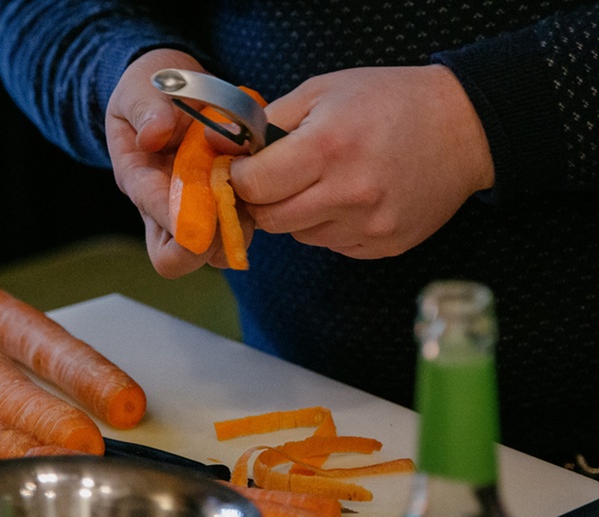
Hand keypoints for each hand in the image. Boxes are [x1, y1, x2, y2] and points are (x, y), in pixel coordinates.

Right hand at [105, 49, 240, 276]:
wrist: (171, 86)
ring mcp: (194, 209)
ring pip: (213, 253)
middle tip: (232, 210)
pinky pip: (237, 228)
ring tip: (251, 195)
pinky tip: (262, 184)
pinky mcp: (220, 203)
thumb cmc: (151, 89)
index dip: (184, 223)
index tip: (209, 212)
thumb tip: (153, 136)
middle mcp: (164, 206)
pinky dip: (252, 216)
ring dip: (234, 232)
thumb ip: (145, 110)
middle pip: (178, 257)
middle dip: (207, 246)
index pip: (157, 220)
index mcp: (140, 181)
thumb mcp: (140, 89)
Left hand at [229, 65, 494, 258]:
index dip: (241, 178)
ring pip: (300, 236)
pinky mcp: (385, 246)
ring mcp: (370, 226)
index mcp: (328, 148)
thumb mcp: (323, 92)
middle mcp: (349, 194)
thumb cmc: (389, 102)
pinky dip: (329, 227)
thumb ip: (271, 122)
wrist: (463, 127)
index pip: (254, 186)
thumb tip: (231, 151)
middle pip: (270, 221)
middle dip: (262, 201)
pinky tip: (350, 199)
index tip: (245, 169)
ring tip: (324, 183)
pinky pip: (332, 246)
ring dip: (298, 214)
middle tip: (274, 181)